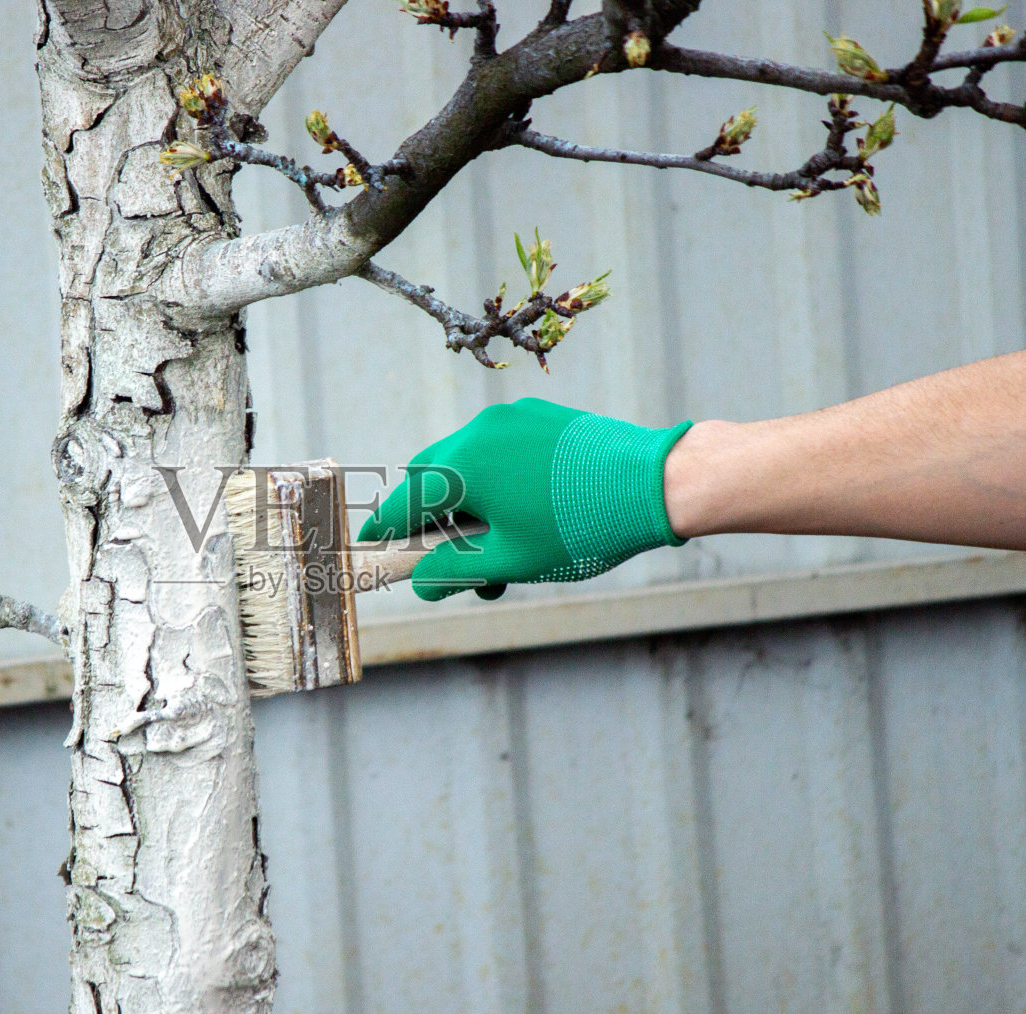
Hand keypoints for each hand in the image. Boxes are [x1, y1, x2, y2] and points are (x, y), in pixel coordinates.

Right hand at [358, 398, 691, 600]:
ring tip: (500, 554)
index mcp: (464, 466)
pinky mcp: (542, 419)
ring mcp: (513, 421)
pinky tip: (527, 516)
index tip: (369, 546)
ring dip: (468, 506)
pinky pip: (500, 451)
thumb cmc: (581, 526)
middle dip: (431, 521)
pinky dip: (496, 484)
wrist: (656, 482)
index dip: (384, 529)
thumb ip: (455, 571)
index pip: (405, 501)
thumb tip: (422, 582)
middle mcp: (480, 432)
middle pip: (432, 477)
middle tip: (447, 562)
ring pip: (467, 465)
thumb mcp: (511, 561)